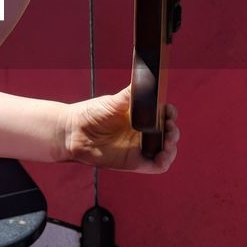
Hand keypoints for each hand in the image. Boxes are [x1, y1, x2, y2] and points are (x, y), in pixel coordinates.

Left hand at [60, 84, 178, 173]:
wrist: (73, 131)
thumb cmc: (92, 113)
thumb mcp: (114, 101)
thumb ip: (131, 93)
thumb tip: (146, 79)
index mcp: (140, 115)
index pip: (163, 114)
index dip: (170, 113)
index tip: (168, 111)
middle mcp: (143, 132)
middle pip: (168, 133)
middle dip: (173, 130)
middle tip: (168, 126)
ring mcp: (139, 148)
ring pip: (165, 150)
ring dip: (172, 146)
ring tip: (167, 141)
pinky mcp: (135, 162)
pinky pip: (155, 166)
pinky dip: (164, 162)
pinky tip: (162, 155)